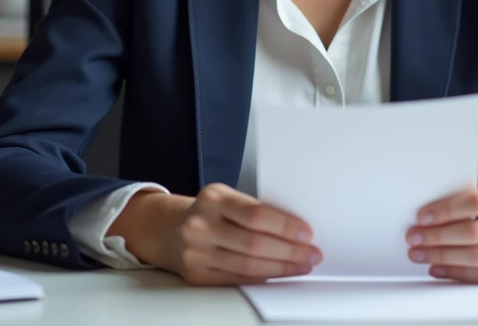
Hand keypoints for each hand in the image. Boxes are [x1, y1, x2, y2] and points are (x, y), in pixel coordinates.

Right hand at [110, 184, 321, 285]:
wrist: (165, 229)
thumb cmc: (205, 212)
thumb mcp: (225, 198)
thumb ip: (254, 210)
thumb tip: (296, 229)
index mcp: (213, 198)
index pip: (257, 214)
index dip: (286, 226)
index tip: (307, 233)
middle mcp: (201, 225)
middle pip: (255, 243)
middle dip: (290, 251)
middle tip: (311, 253)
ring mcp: (196, 252)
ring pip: (248, 265)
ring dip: (281, 267)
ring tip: (301, 265)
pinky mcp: (196, 275)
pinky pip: (236, 279)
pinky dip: (262, 278)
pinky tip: (277, 274)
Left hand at [405, 183, 477, 284]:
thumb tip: (433, 212)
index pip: (477, 201)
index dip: (446, 209)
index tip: (422, 216)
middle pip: (474, 231)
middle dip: (438, 235)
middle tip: (414, 236)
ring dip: (443, 256)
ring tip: (421, 253)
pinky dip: (458, 274)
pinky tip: (439, 268)